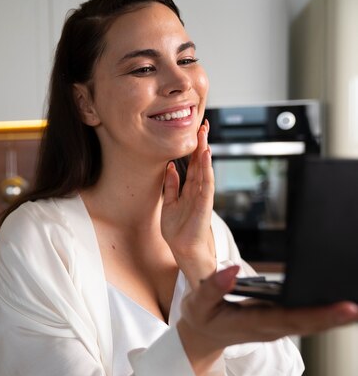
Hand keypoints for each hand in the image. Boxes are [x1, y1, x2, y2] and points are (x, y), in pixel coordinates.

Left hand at [161, 119, 214, 284]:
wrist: (184, 251)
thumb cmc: (178, 231)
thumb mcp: (169, 204)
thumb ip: (171, 186)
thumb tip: (169, 167)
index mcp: (189, 190)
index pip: (192, 164)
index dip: (193, 148)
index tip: (194, 130)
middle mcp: (197, 191)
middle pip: (200, 163)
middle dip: (201, 144)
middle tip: (202, 124)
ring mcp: (202, 197)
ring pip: (204, 169)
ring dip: (204, 152)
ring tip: (204, 135)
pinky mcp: (204, 205)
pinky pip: (206, 184)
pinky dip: (206, 169)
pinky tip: (205, 156)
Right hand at [177, 266, 357, 375]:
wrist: (201, 336)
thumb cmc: (201, 317)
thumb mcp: (197, 302)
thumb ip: (214, 286)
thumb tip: (232, 270)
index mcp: (251, 323)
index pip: (290, 319)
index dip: (319, 315)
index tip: (344, 307)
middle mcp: (269, 328)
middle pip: (309, 325)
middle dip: (336, 316)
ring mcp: (276, 328)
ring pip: (311, 325)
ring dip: (335, 317)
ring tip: (356, 303)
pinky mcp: (279, 324)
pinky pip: (307, 320)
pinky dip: (325, 314)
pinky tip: (340, 305)